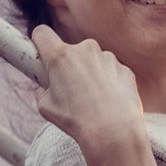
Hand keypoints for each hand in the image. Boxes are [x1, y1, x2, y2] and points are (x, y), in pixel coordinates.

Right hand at [31, 25, 146, 150]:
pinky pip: (111, 71)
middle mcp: (85, 50)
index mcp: (61, 56)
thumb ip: (42, 90)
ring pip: (93, 61)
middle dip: (69, 65)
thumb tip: (43, 88)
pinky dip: (109, 83)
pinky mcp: (125, 69)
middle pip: (71, 50)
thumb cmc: (76, 120)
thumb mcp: (45, 107)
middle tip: (70, 90)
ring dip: (90, 74)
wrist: (113, 131)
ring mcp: (108, 57)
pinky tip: (109, 102)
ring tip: (93, 101)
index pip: (42, 33)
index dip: (40, 42)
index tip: (41, 53)